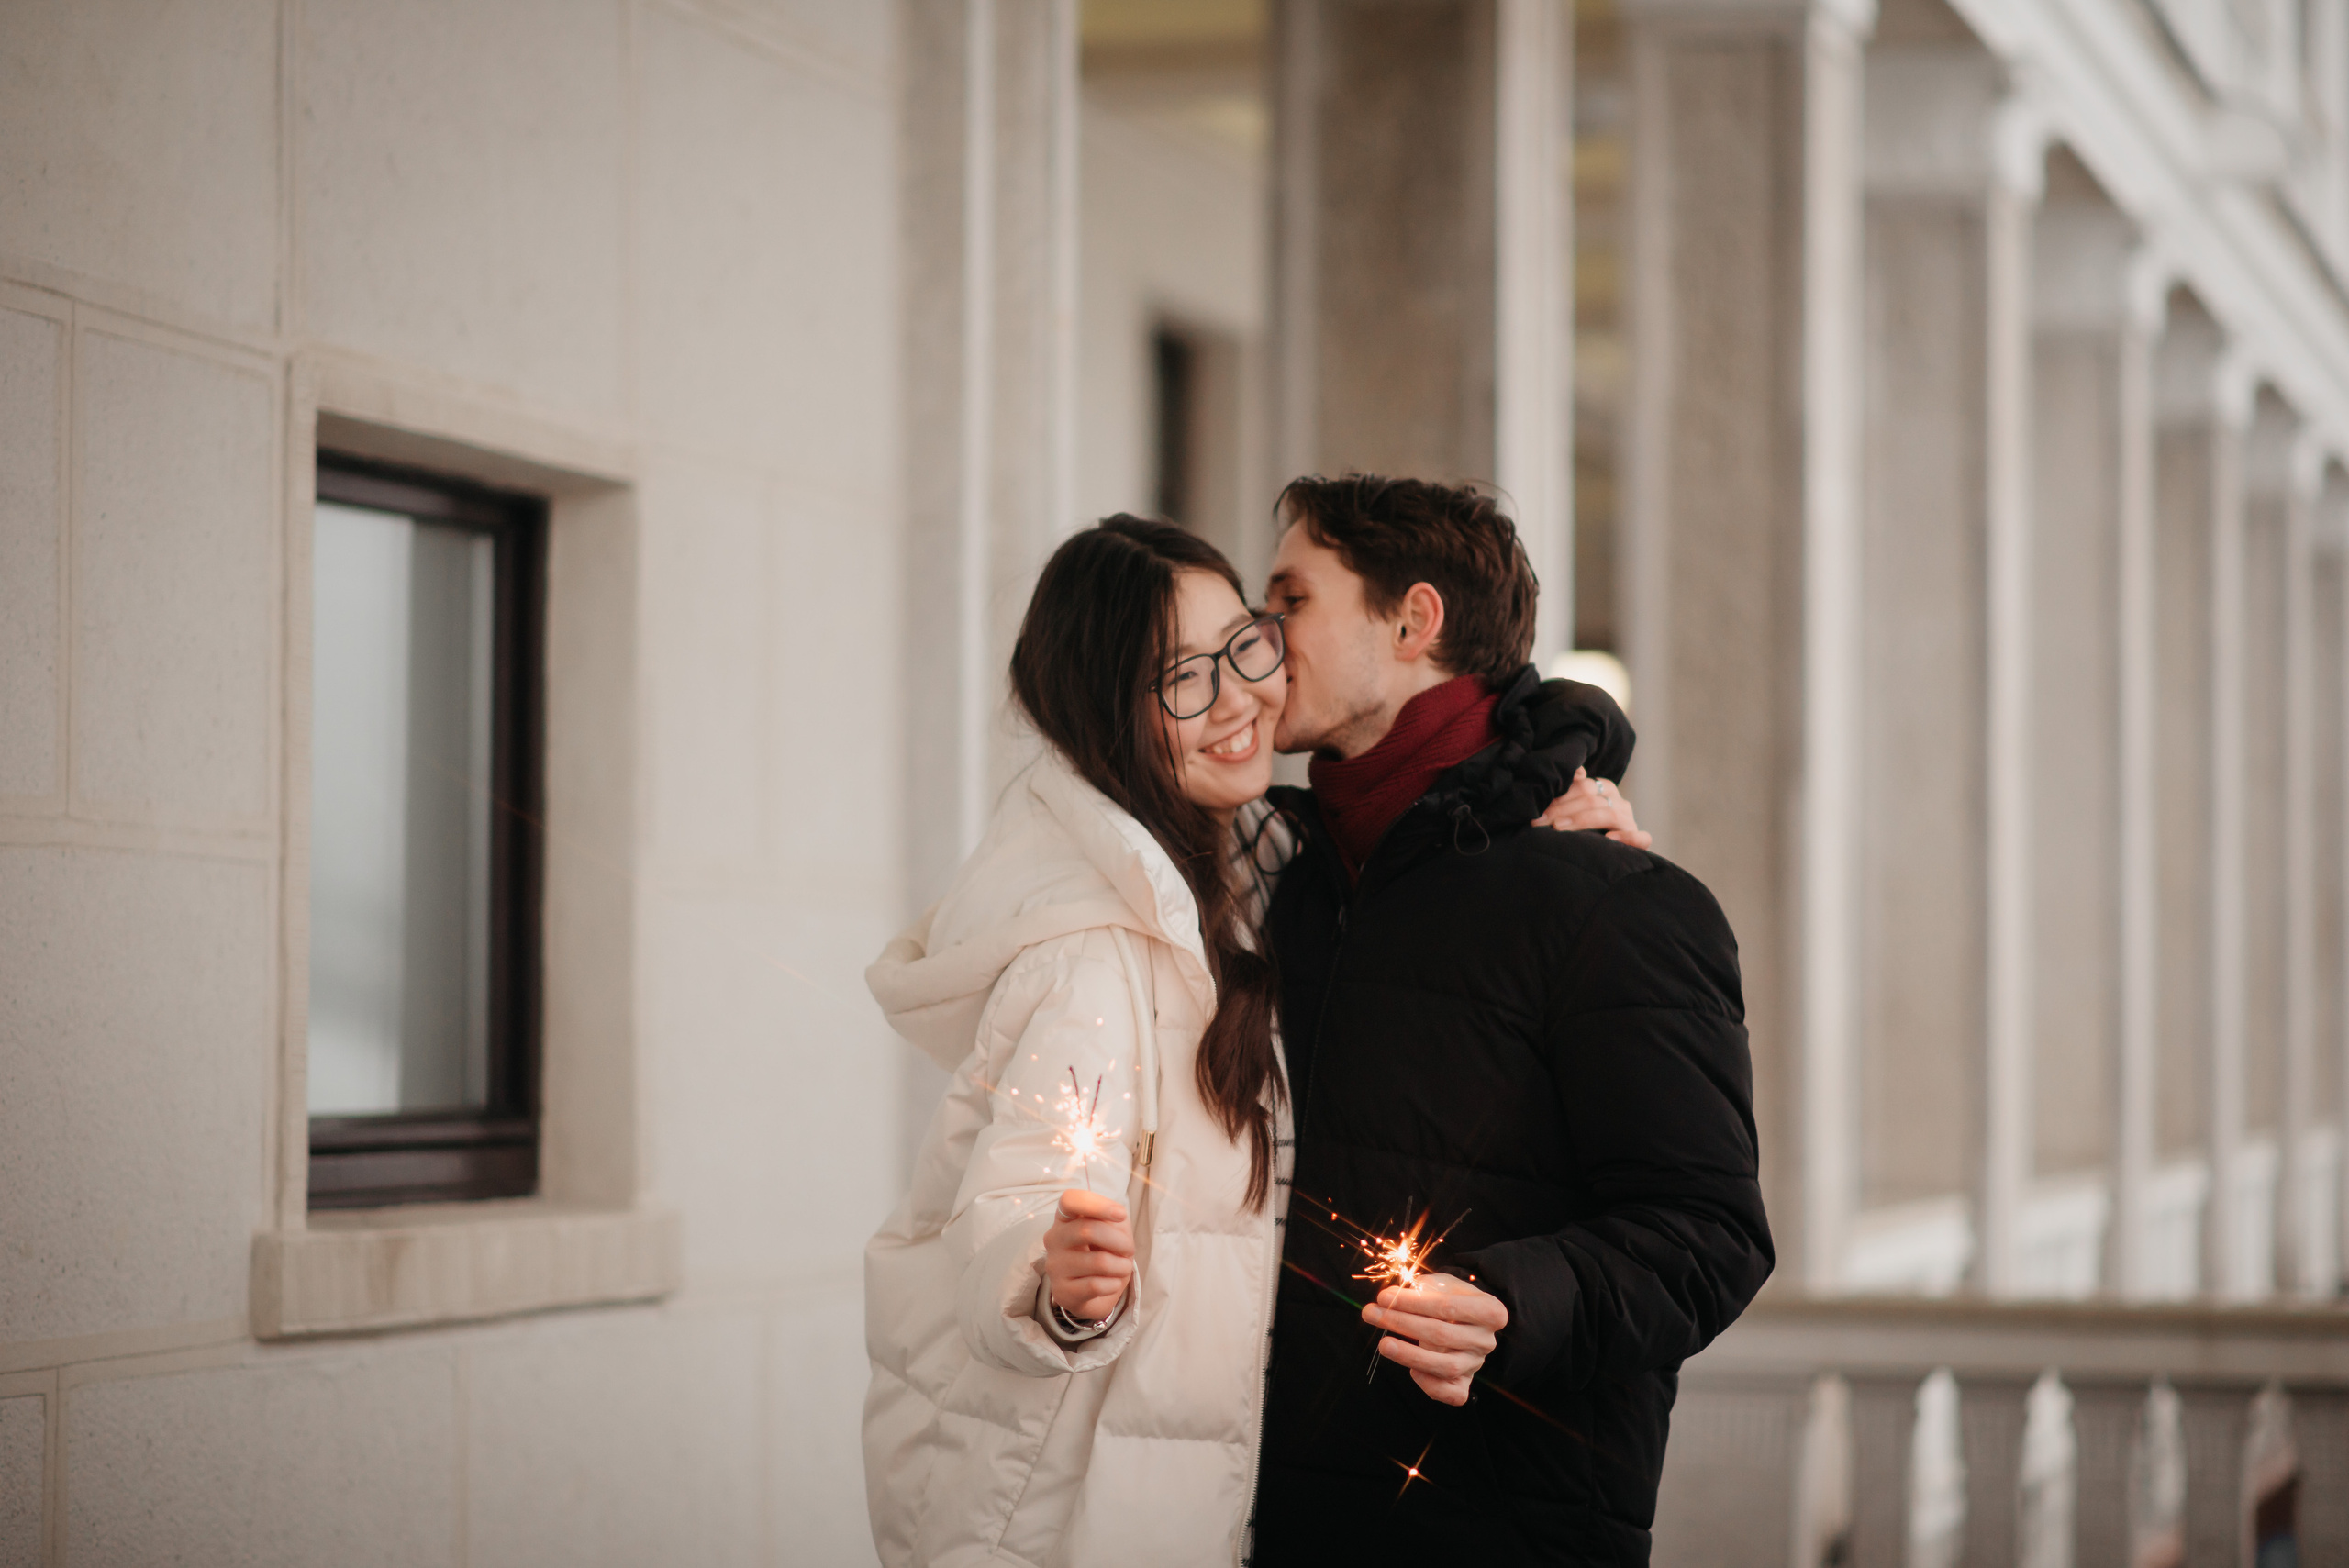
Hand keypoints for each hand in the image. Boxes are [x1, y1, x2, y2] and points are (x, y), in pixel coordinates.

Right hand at [1043, 1189, 1134, 1321]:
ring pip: (1098, 1262)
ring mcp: (1055, 1266)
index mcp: (1065, 1218)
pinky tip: (1112, 1283)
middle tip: (1129, 1250)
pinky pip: (1096, 1285)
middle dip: (1120, 1241)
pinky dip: (1113, 1284)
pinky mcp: (1062, 1291)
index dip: (1097, 1205)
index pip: (1069, 1200)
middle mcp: (1054, 1239)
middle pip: (1087, 1230)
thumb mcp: (1113, 1229)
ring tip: (1122, 1268)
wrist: (1096, 1292)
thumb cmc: (1103, 1252)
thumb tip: (1117, 1216)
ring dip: (1121, 1266)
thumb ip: (1115, 1218)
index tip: (1121, 1215)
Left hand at [1363, 1273, 1507, 1405]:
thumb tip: (1390, 1297)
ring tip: (1383, 1343)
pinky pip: (1450, 1394)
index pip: (1449, 1306)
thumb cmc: (1451, 1299)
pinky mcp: (1465, 1385)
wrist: (1466, 1322)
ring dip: (1409, 1355)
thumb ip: (1419, 1288)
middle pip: (1442, 1334)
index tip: (1383, 1296)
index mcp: (1490, 1311)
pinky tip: (1411, 1371)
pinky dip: (1429, 1384)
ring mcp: (1477, 1364)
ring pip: (1445, 1366)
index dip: (1413, 1302)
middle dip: (1402, 1323)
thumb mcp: (1441, 1284)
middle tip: (1371, 1313)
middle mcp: (1487, 1340)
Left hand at [1532, 767, 1650, 848]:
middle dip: (1562, 810)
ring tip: (1558, 828)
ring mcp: (1630, 821)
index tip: (1539, 812)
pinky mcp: (1641, 839)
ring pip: (1610, 815)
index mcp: (1605, 790)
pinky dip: (1627, 837)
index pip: (1585, 787)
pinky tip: (1609, 839)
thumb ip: (1572, 789)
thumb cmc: (1582, 829)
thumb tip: (1576, 770)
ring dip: (1581, 821)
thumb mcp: (1574, 807)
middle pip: (1592, 800)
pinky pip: (1641, 837)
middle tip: (1540, 822)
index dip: (1560, 797)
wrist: (1601, 856)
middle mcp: (1619, 803)